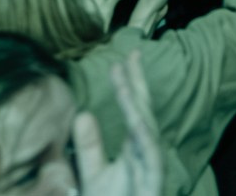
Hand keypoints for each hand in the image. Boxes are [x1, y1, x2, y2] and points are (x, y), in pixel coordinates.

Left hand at [74, 51, 165, 195]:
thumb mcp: (92, 177)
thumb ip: (89, 147)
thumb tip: (83, 113)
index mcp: (133, 153)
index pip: (132, 112)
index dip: (128, 86)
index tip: (120, 60)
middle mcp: (145, 158)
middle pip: (142, 114)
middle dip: (137, 84)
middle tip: (132, 53)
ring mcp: (151, 172)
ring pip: (146, 130)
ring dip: (137, 103)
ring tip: (128, 76)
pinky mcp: (152, 185)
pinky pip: (150, 157)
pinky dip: (144, 136)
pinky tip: (136, 117)